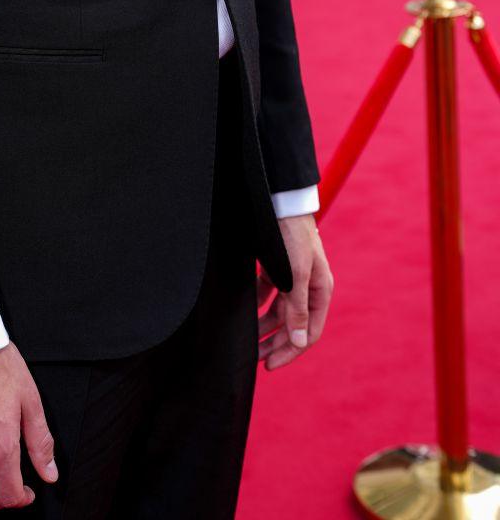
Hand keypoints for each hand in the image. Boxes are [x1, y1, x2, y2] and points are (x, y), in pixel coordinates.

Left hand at [257, 214, 332, 370]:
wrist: (280, 201)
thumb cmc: (293, 236)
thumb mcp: (296, 274)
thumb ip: (297, 308)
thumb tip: (298, 342)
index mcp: (320, 292)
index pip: (308, 333)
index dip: (290, 351)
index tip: (269, 365)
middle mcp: (308, 288)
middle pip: (292, 325)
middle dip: (274, 343)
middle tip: (253, 358)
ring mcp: (292, 278)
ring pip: (278, 311)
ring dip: (265, 327)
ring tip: (247, 341)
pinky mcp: (276, 267)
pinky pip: (268, 294)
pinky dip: (258, 305)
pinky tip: (245, 313)